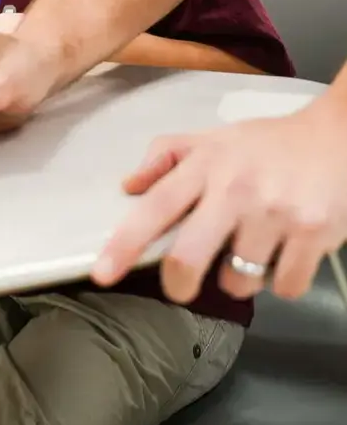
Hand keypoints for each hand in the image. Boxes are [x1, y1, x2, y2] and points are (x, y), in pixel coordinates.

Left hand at [92, 94, 346, 301]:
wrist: (336, 136)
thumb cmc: (268, 143)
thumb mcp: (214, 138)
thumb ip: (166, 156)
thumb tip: (128, 186)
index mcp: (207, 164)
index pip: (157, 206)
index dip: (125, 242)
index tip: (101, 273)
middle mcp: (237, 188)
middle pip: (188, 256)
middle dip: (178, 285)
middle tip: (182, 286)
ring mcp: (276, 213)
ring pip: (237, 282)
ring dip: (239, 280)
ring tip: (251, 251)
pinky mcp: (312, 234)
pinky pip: (283, 287)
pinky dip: (282, 282)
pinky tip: (285, 254)